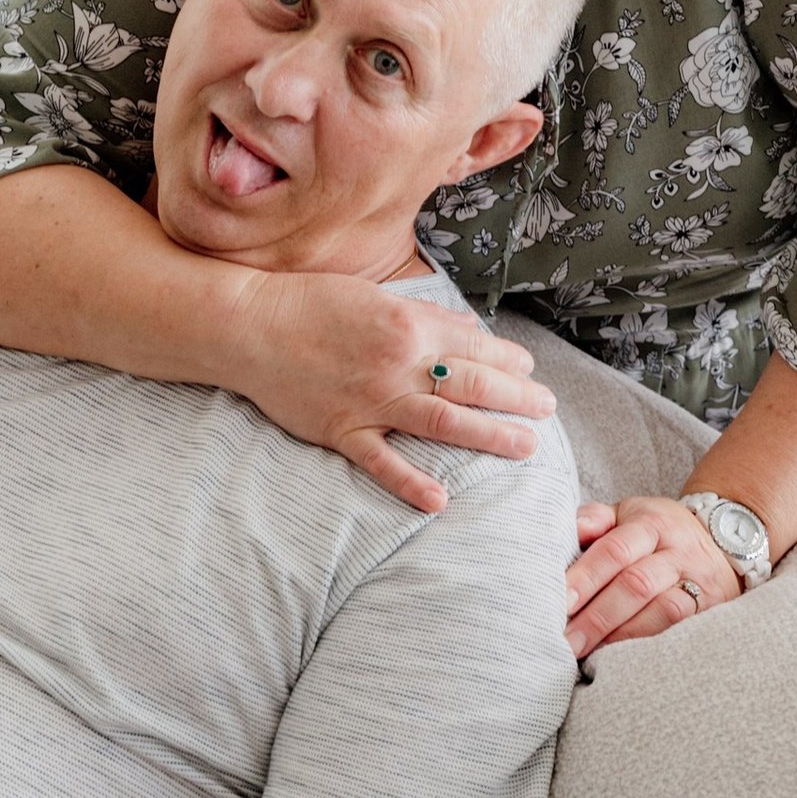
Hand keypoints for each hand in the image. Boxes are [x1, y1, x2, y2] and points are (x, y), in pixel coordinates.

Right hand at [243, 277, 555, 514]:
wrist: (249, 327)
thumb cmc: (311, 304)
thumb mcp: (376, 296)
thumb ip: (426, 316)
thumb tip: (469, 330)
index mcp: (407, 326)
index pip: (474, 347)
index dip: (509, 361)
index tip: (530, 370)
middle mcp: (396, 365)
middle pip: (471, 385)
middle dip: (517, 398)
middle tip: (546, 410)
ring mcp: (369, 402)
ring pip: (442, 422)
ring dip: (488, 436)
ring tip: (525, 446)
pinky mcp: (341, 432)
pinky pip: (380, 463)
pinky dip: (409, 483)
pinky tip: (439, 501)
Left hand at [567, 497, 742, 651]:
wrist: (724, 541)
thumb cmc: (660, 533)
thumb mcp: (629, 514)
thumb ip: (596, 520)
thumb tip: (573, 530)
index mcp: (651, 523)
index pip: (615, 550)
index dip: (587, 577)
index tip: (561, 603)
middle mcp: (678, 551)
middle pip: (637, 584)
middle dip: (598, 616)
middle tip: (567, 641)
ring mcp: (700, 582)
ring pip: (663, 610)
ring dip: (623, 635)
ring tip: (590, 653)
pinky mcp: (713, 609)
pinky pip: (681, 630)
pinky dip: (650, 645)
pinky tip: (624, 658)